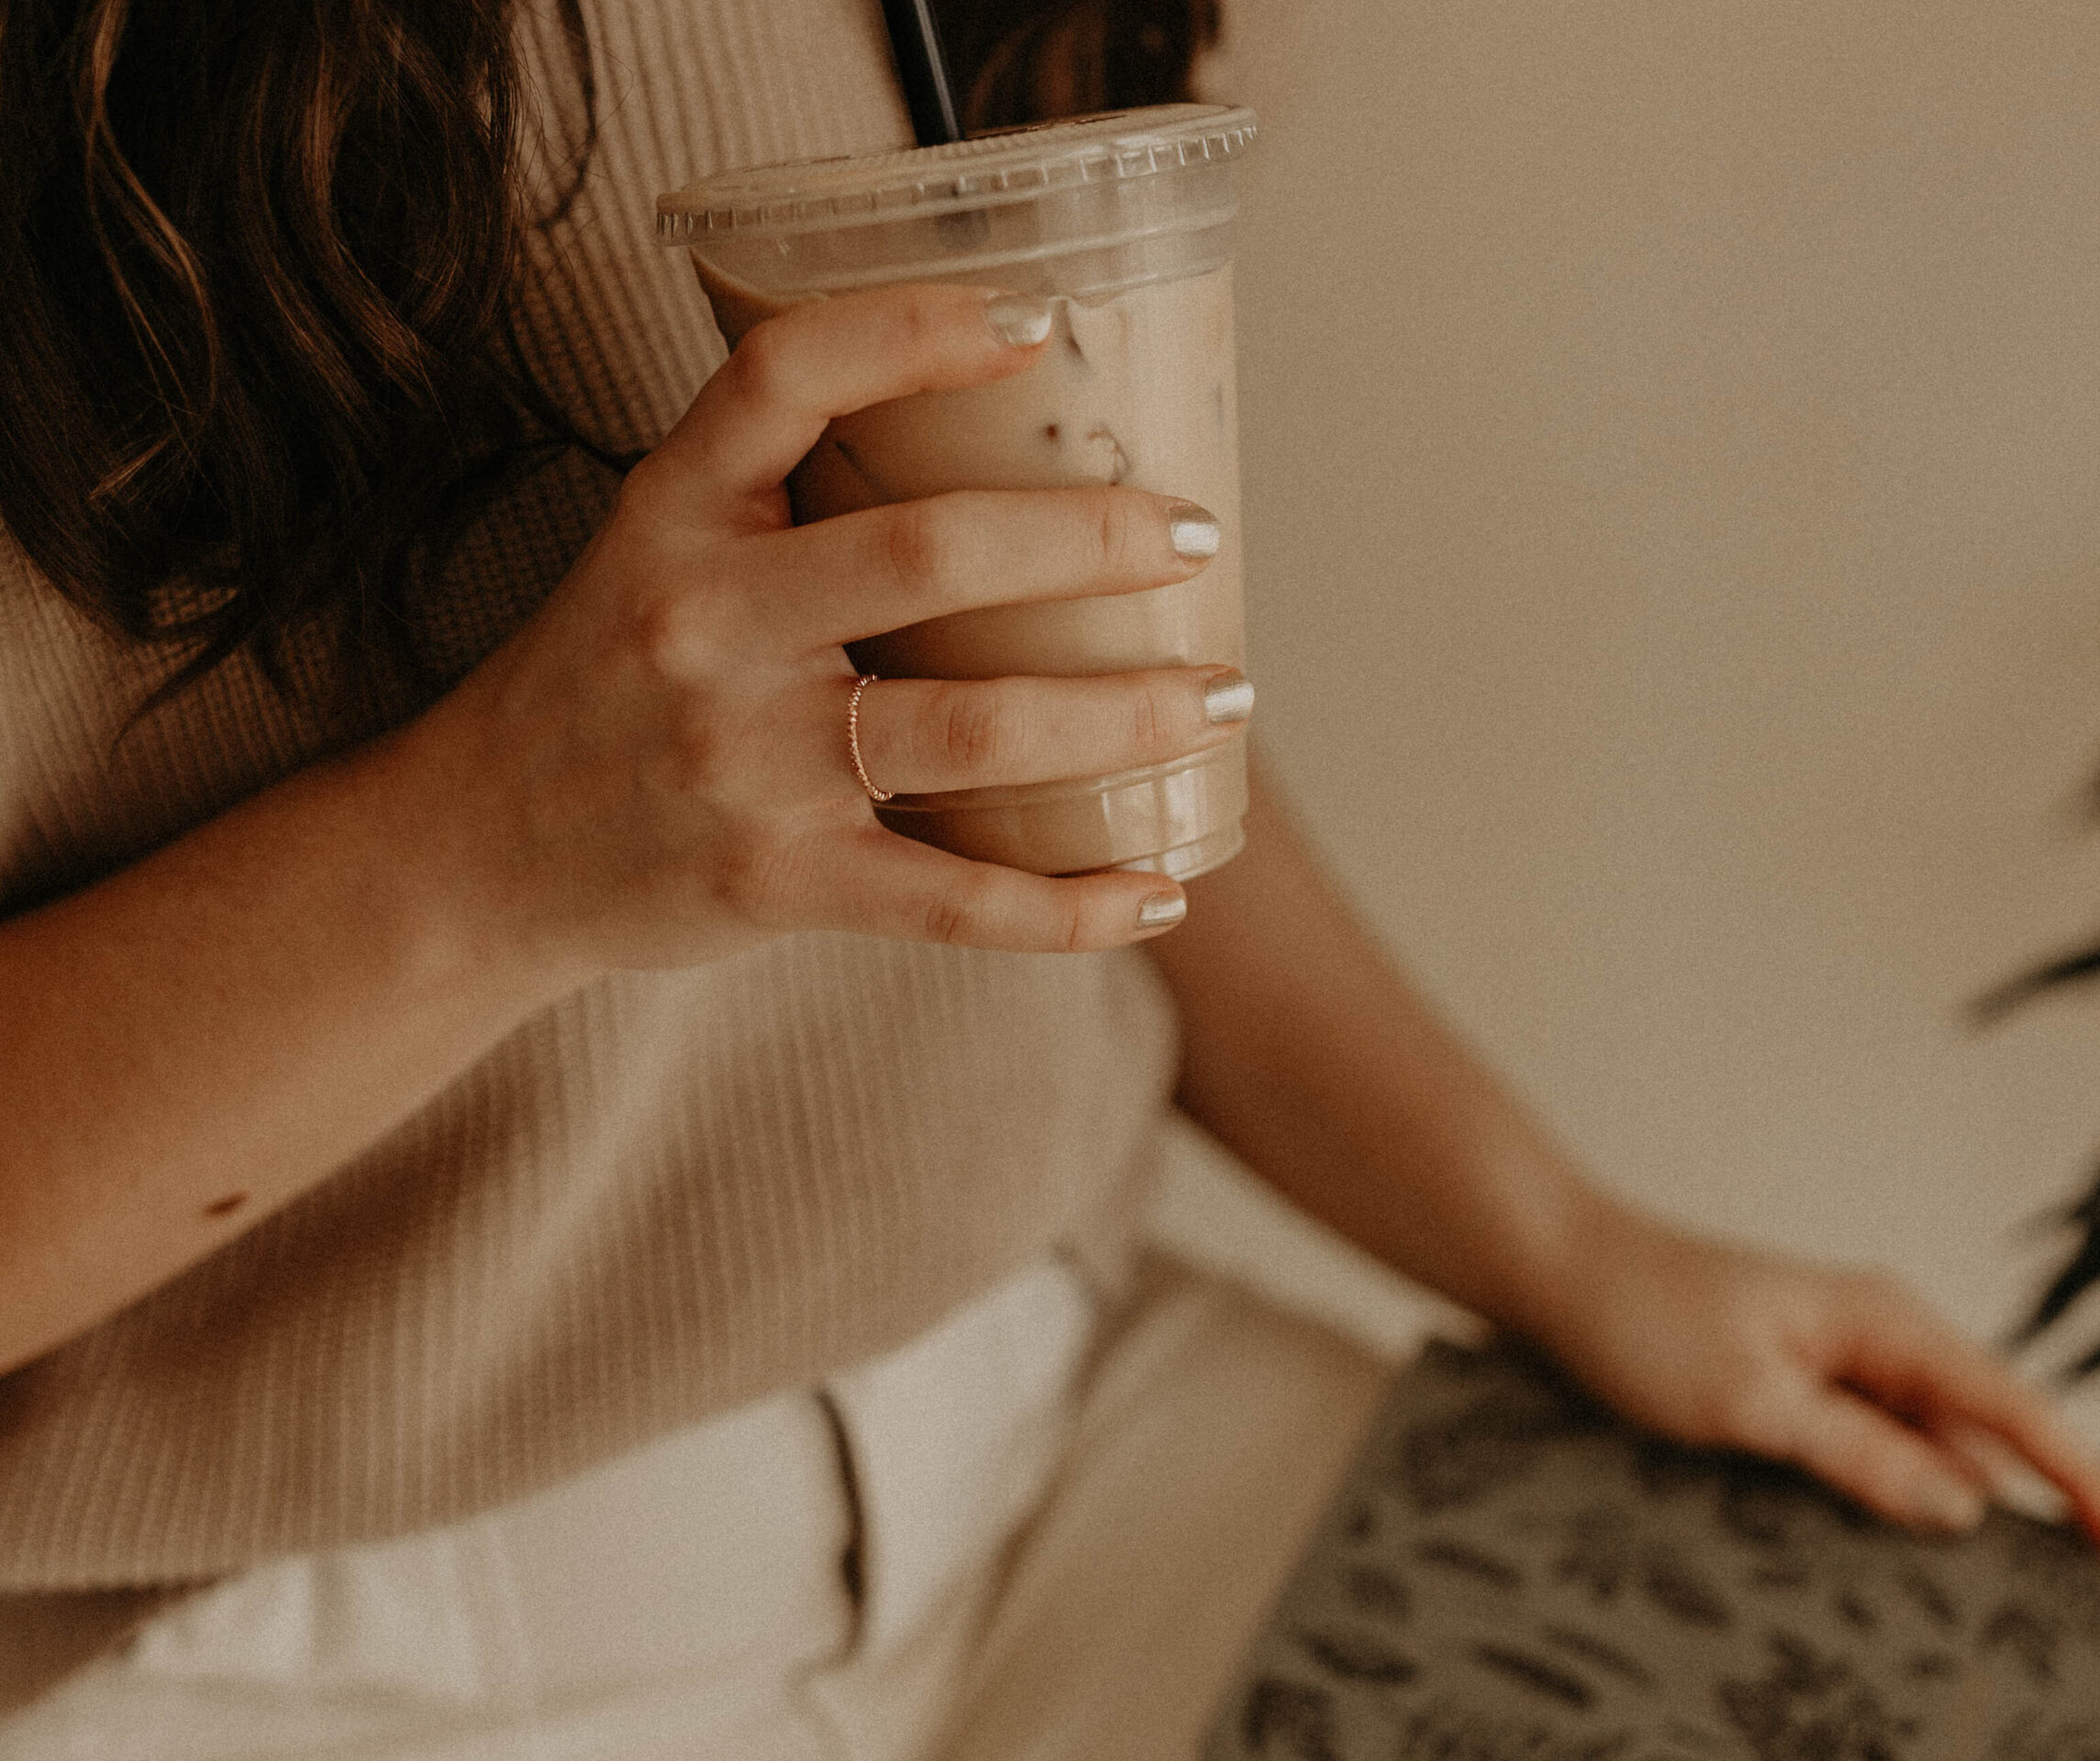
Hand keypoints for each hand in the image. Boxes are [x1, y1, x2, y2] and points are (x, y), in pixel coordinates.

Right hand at [416, 283, 1244, 976]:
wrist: (473, 854)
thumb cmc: (606, 682)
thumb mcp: (657, 553)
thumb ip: (788, 506)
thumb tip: (1003, 457)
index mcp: (670, 513)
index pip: (784, 376)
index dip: (915, 328)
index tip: (1039, 319)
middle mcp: (701, 624)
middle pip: (929, 555)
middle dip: (1093, 539)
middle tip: (1196, 535)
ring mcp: (741, 763)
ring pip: (973, 729)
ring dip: (1124, 715)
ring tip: (1220, 698)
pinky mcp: (775, 883)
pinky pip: (956, 901)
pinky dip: (1075, 907)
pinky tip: (1160, 891)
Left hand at [1529, 1195, 2099, 1560]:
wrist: (1557, 1270)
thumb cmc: (1643, 1315)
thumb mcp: (1749, 1399)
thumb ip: (1858, 1453)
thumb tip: (1966, 1506)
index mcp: (1884, 1321)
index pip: (2013, 1407)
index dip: (2083, 1481)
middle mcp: (1877, 1337)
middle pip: (1983, 1436)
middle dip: (2034, 1513)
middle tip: (2075, 1609)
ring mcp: (1839, 1364)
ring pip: (1926, 1453)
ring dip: (1954, 1515)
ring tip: (1995, 1604)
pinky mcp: (1799, 1389)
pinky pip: (1870, 1453)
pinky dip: (1890, 1500)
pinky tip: (1895, 1559)